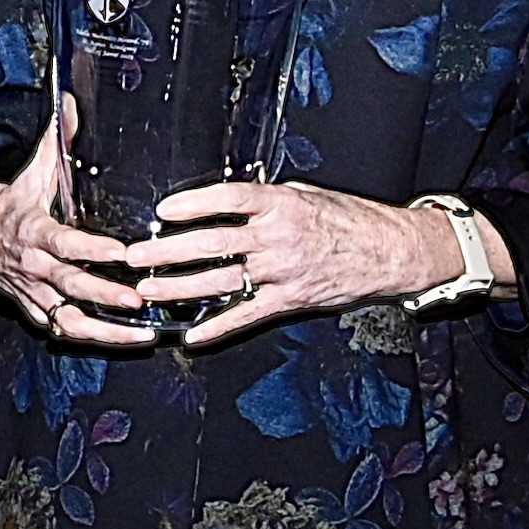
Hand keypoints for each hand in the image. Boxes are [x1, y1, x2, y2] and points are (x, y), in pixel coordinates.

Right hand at [0, 105, 151, 349]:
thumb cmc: (12, 205)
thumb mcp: (32, 174)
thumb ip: (58, 143)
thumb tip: (73, 102)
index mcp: (34, 231)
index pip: (64, 242)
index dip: (91, 249)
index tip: (121, 253)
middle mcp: (34, 267)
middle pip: (70, 285)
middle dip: (105, 294)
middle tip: (137, 299)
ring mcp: (35, 293)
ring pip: (68, 319)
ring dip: (105, 331)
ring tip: (140, 335)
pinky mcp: (36, 311)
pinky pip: (63, 331)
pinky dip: (94, 339)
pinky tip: (127, 342)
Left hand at [128, 179, 466, 348]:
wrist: (392, 251)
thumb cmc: (350, 219)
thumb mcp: (307, 195)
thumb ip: (266, 201)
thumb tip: (227, 201)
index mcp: (281, 204)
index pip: (227, 199)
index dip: (192, 204)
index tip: (163, 210)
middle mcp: (278, 237)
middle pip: (212, 243)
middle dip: (168, 251)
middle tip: (136, 256)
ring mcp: (283, 271)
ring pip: (221, 280)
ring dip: (180, 287)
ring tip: (149, 290)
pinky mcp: (290, 299)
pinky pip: (247, 314)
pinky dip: (217, 326)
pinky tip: (191, 333)